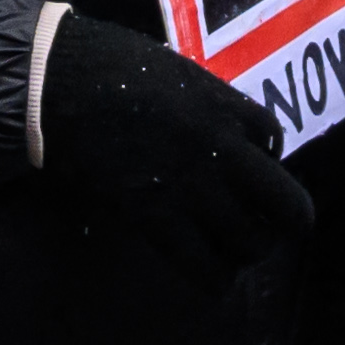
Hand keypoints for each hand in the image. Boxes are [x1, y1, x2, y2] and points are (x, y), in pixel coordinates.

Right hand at [36, 12, 312, 281]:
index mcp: (224, 105)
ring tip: (229, 250)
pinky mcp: (157, 217)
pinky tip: (206, 273)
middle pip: (286, 204)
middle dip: (284, 221)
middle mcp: (222, 150)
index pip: (274, 138)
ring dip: (246, 251)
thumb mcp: (172, 75)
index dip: (266, 157)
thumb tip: (206, 127)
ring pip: (252, 242)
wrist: (58, 84)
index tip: (248, 166)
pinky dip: (214, 279)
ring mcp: (193, 187)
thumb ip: (200, 103)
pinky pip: (206, 268)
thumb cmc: (105, 65)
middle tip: (263, 224)